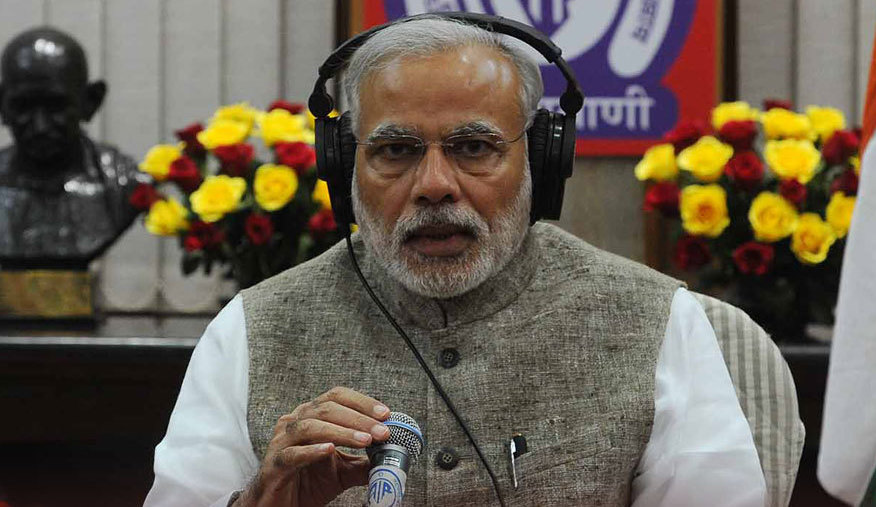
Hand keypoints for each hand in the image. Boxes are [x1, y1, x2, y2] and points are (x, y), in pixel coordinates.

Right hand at [234, 387, 390, 506]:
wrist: (280, 505)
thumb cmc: (306, 482)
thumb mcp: (342, 471)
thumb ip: (363, 462)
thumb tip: (390, 457)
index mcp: (311, 416)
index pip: (337, 397)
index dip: (362, 402)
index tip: (385, 414)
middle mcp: (295, 422)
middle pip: (326, 408)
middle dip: (358, 419)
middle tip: (381, 430)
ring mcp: (282, 442)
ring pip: (311, 427)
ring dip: (341, 432)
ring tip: (364, 441)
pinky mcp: (274, 464)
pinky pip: (292, 453)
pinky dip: (312, 450)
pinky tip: (330, 450)